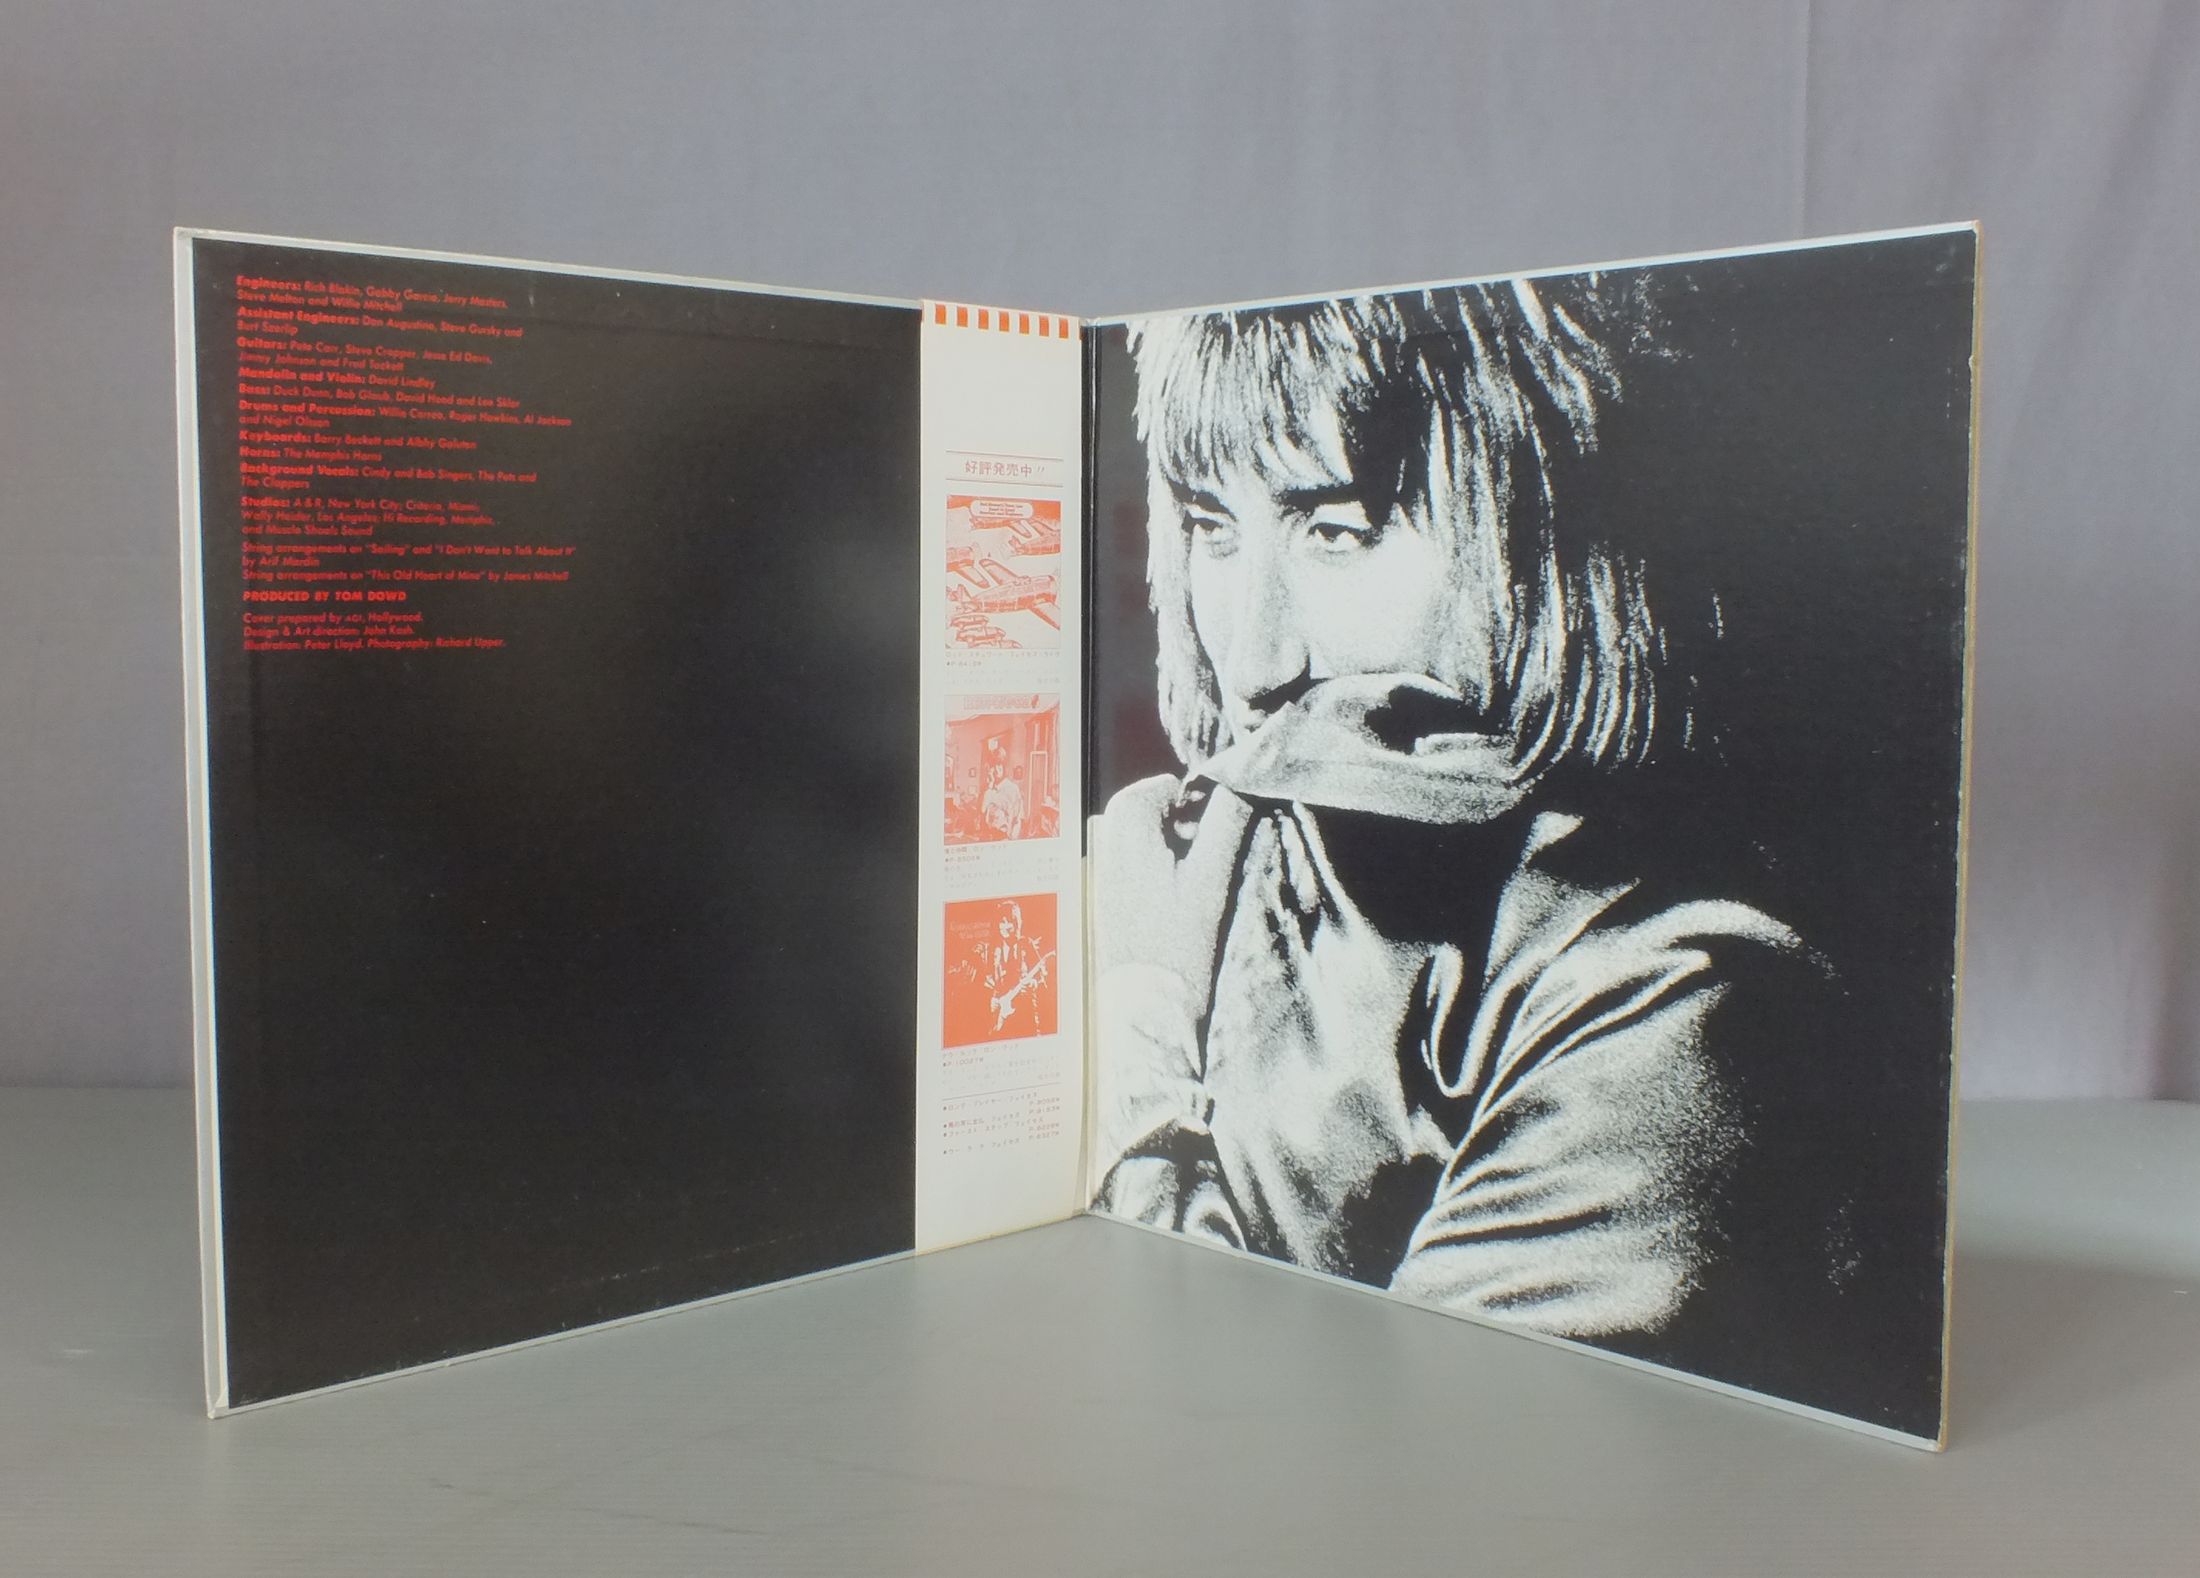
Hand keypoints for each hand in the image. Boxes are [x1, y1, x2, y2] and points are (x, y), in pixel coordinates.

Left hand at [1091, 774, 1254, 1004]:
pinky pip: (1133, 863)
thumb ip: (1226, 823)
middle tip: (1208, 849)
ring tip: (1197, 875)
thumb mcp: (1212, 878)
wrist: (1145, 1008)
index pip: (1161, 786)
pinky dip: (1158, 866)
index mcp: (1126, 831)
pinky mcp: (1108, 900)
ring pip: (1140, 836)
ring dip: (1172, 843)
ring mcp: (1103, 874)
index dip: (1194, 798)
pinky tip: (1179, 896)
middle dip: (1181, 820)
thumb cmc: (1178, 943)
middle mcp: (1106, 846)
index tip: (1216, 824)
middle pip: (1146, 808)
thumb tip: (1238, 784)